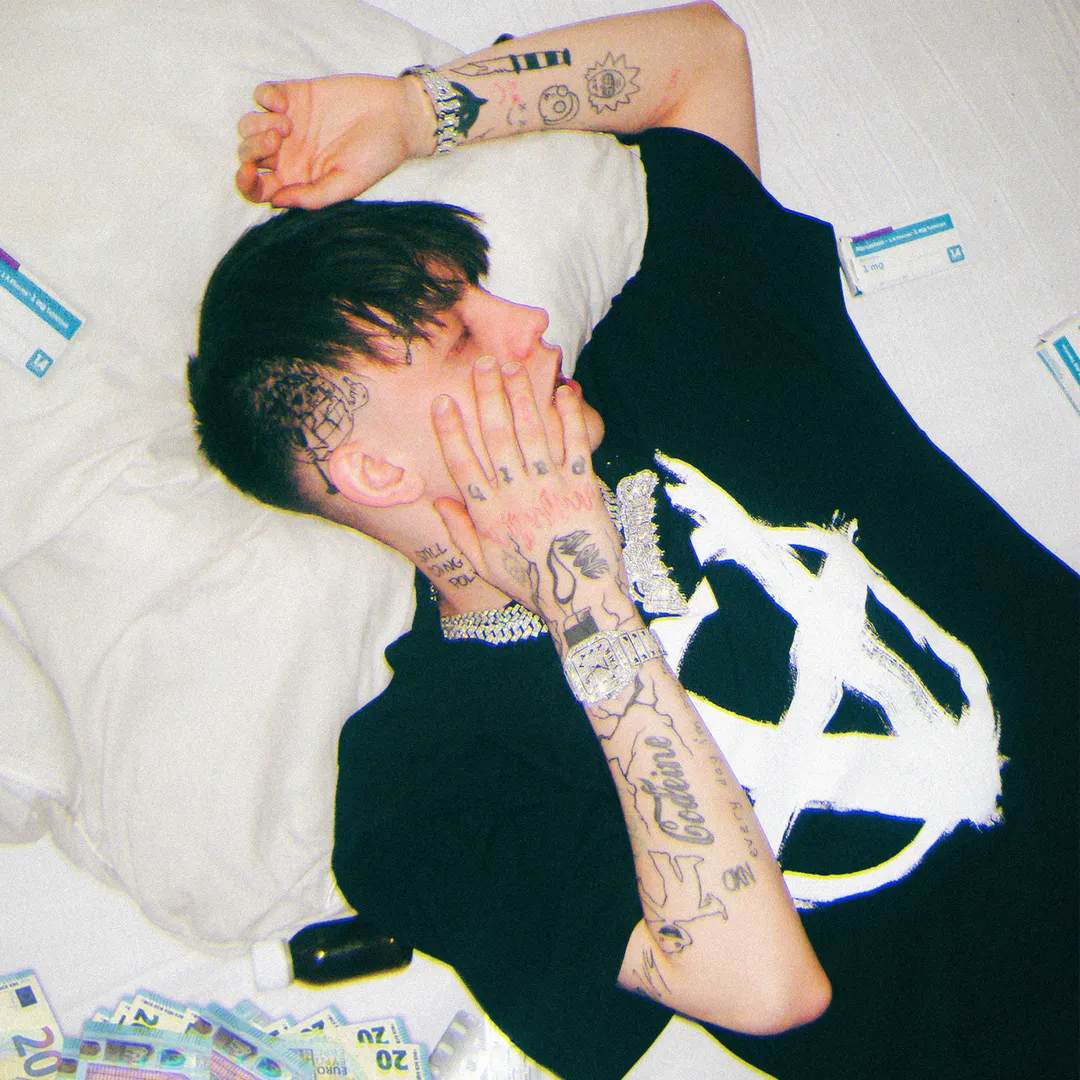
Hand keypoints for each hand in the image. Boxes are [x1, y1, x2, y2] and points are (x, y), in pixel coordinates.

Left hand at [235, 74, 433, 207]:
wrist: (397, 118)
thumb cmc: (378, 155)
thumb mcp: (348, 185)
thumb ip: (313, 197)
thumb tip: (275, 201)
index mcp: (299, 180)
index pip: (259, 188)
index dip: (245, 183)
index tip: (249, 172)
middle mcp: (289, 154)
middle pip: (248, 155)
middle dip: (253, 150)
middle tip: (279, 142)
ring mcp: (290, 124)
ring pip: (248, 125)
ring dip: (259, 124)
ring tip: (288, 124)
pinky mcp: (295, 95)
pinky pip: (261, 94)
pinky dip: (265, 97)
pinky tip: (287, 103)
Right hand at [432, 357, 631, 642]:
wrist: (581, 599)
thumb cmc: (531, 585)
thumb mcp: (486, 566)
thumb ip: (460, 533)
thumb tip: (438, 501)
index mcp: (489, 515)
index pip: (463, 465)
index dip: (451, 431)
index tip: (442, 401)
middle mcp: (516, 497)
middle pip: (498, 438)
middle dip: (489, 398)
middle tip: (483, 364)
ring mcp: (550, 490)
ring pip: (533, 434)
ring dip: (522, 397)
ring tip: (514, 366)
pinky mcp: (582, 489)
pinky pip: (575, 445)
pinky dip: (570, 417)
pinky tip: (564, 392)